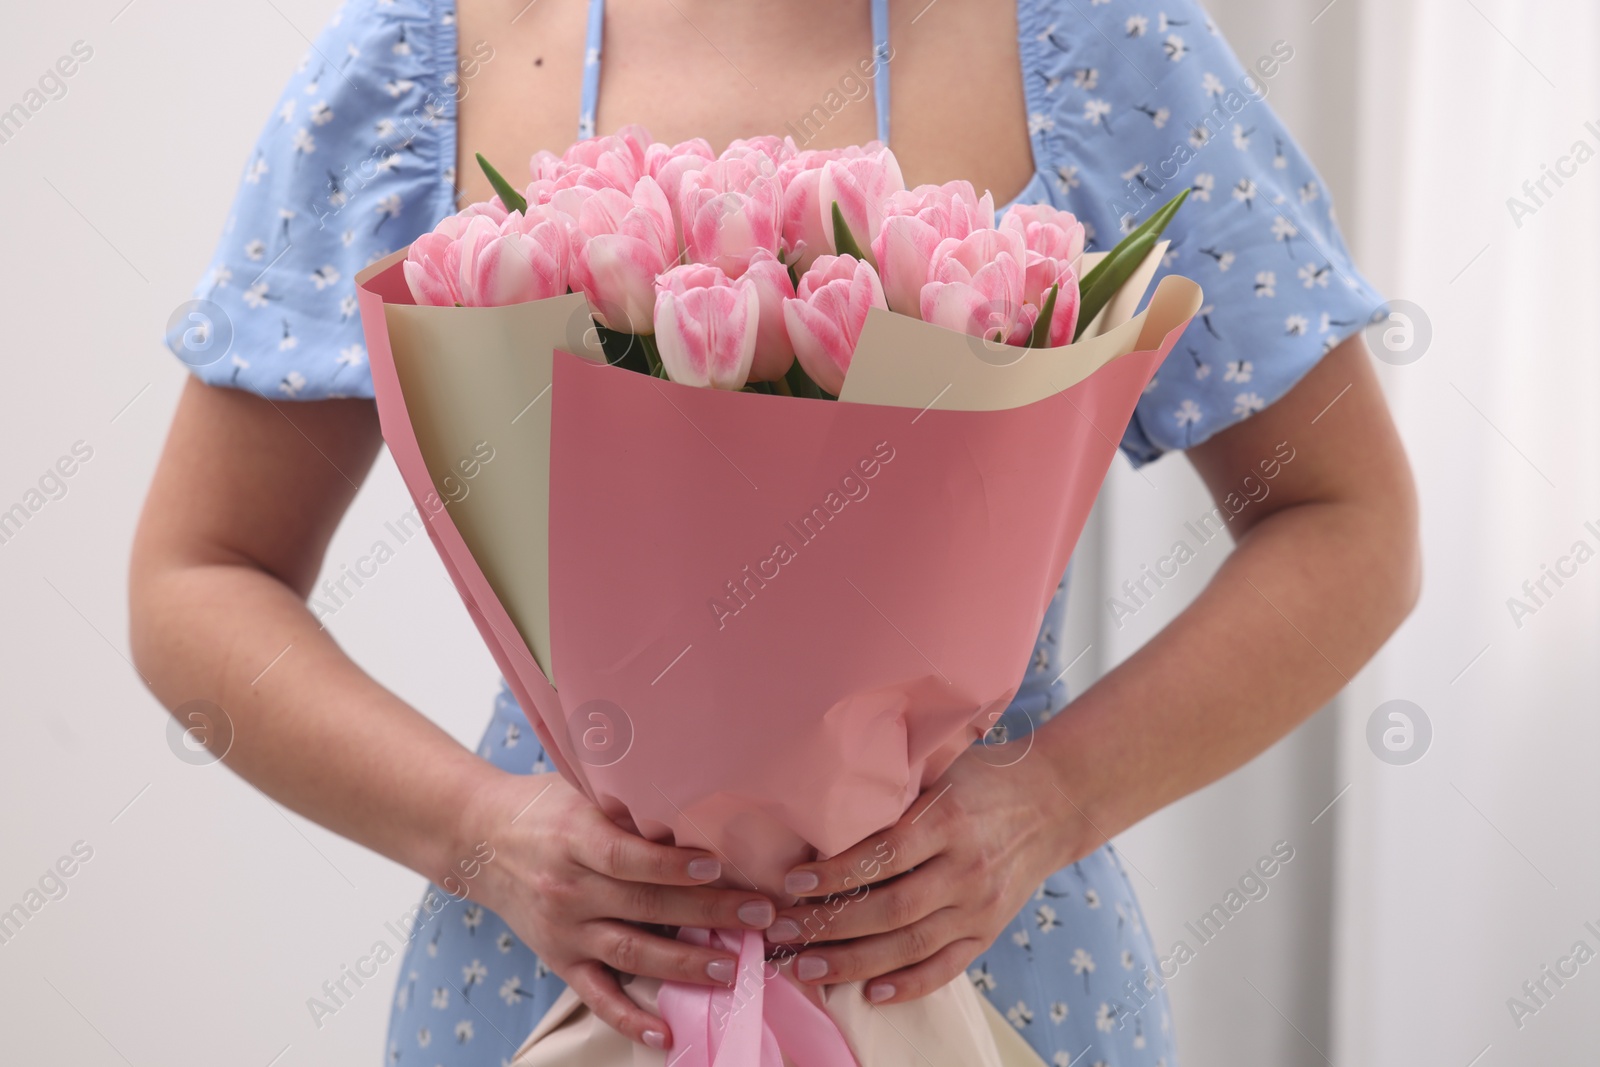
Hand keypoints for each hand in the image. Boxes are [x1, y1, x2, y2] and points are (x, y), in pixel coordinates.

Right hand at [457, 769, 777, 1048]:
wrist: (477, 836)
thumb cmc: (543, 805)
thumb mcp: (580, 790)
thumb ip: (627, 805)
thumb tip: (696, 803)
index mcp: (574, 838)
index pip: (626, 856)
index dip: (671, 864)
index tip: (717, 866)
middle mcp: (568, 888)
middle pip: (643, 905)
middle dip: (707, 912)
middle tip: (759, 916)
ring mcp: (563, 929)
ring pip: (629, 951)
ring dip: (682, 963)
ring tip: (730, 967)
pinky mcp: (559, 959)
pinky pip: (596, 995)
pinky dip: (629, 1018)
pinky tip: (665, 1031)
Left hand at [765, 747, 1090, 1003]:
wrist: (1054, 801)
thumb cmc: (981, 777)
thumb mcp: (940, 768)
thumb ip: (892, 791)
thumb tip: (820, 810)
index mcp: (950, 819)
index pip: (885, 854)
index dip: (837, 873)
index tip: (793, 883)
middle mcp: (967, 867)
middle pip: (892, 908)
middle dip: (831, 926)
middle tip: (783, 933)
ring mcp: (981, 905)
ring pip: (912, 945)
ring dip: (855, 962)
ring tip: (807, 969)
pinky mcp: (990, 931)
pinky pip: (947, 967)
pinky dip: (909, 985)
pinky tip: (869, 993)